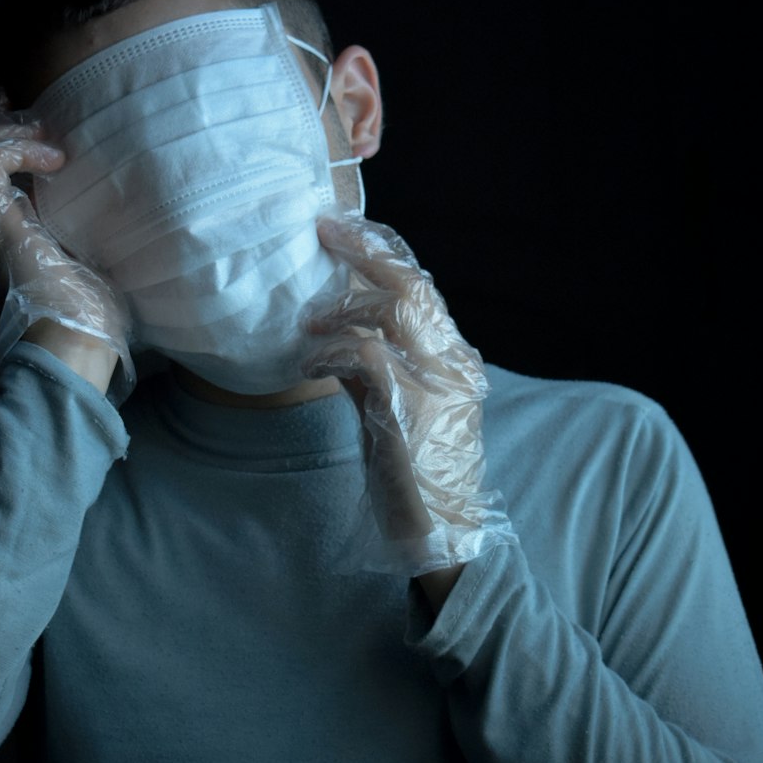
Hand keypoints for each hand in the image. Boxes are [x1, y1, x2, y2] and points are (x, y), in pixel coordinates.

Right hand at [0, 94, 133, 390]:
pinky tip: (53, 160)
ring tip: (42, 136)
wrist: (70, 347)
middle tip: (29, 116)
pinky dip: (17, 149)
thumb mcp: (65, 263)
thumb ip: (58, 233)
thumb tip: (88, 204)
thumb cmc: (80, 320)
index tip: (30, 131)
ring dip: (0, 134)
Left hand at [303, 212, 513, 577]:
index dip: (383, 251)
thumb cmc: (414, 474)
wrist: (442, 534)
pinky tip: (311, 362)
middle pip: (412, 284)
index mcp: (453, 358)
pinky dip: (331, 351)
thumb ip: (378, 366)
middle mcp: (452, 362)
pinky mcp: (410, 411)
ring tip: (310, 321)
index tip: (346, 228)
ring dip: (342, 306)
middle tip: (325, 230)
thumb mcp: (397, 407)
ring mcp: (436, 384)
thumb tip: (336, 333)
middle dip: (365, 250)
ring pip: (393, 309)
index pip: (421, 286)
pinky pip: (366, 355)